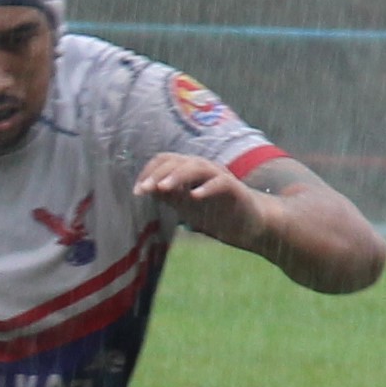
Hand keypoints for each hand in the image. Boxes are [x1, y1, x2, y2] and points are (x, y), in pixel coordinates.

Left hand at [132, 152, 272, 248]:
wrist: (248, 225)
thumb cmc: (215, 212)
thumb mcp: (185, 205)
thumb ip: (168, 195)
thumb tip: (146, 188)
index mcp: (189, 170)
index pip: (164, 161)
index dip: (148, 173)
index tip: (137, 192)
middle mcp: (203, 168)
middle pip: (177, 161)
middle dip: (157, 174)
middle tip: (143, 190)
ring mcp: (219, 176)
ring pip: (197, 167)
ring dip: (177, 176)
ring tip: (162, 188)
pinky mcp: (235, 189)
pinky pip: (220, 183)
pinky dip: (206, 188)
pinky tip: (194, 197)